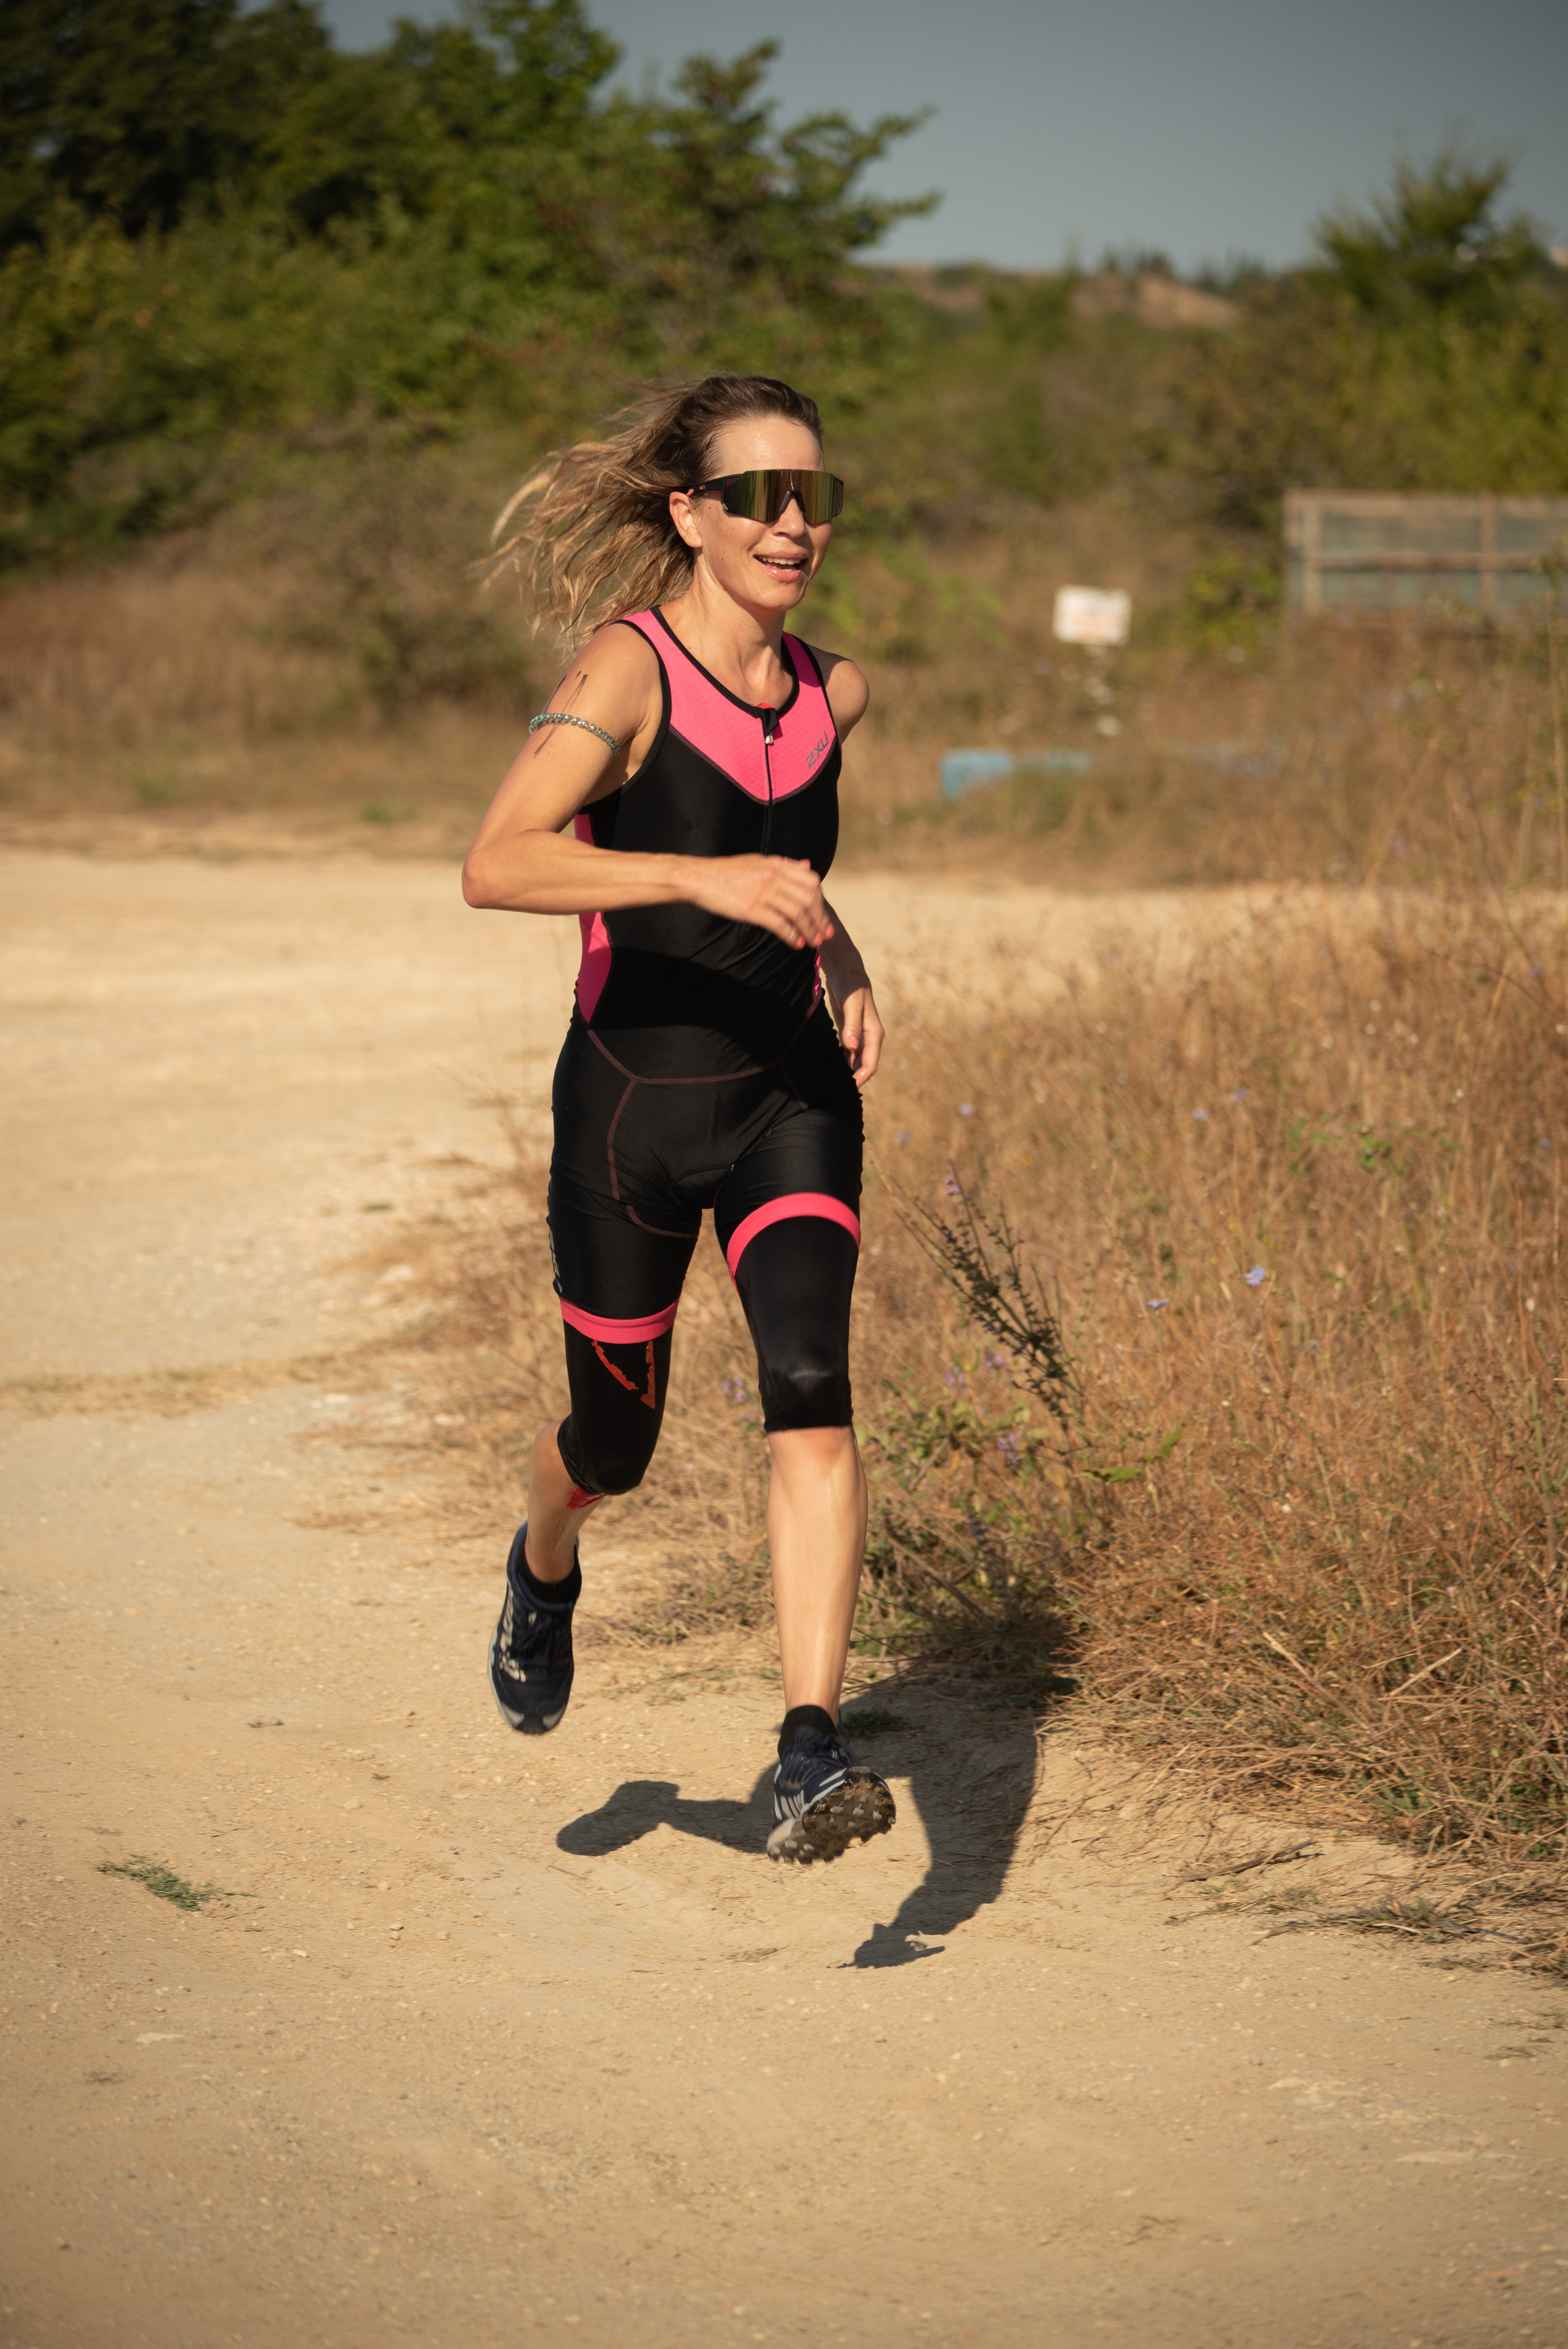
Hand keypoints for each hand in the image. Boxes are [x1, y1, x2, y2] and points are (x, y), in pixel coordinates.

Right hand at [684, 854, 834, 949]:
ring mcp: (763, 892)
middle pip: (809, 898)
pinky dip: (791, 935)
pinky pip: (780, 924)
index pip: (811, 880)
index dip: (822, 900)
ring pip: (798, 912)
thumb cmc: (725, 872)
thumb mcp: (758, 861)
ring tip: (813, 942)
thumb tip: (806, 866)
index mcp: (776, 864)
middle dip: (821, 918)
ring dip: (809, 929)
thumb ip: (784, 865)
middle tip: (825, 934)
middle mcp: (773, 876)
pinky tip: (796, 943)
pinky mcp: (752, 909)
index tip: (823, 914)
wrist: (698, 877)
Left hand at [831, 979, 883, 1087]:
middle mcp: (870, 1037)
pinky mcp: (851, 1032)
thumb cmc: (850, 985)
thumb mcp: (851, 1004)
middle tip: (836, 1090)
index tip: (848, 1089)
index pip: (871, 1064)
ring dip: (848, 1071)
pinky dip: (843, 1061)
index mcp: (874, 1033)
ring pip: (856, 1060)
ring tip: (832, 1082)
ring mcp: (861, 1035)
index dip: (861, 1078)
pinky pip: (849, 1052)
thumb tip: (852, 1048)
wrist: (847, 971)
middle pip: (865, 1065)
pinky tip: (831, 1067)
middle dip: (855, 1078)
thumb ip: (852, 1026)